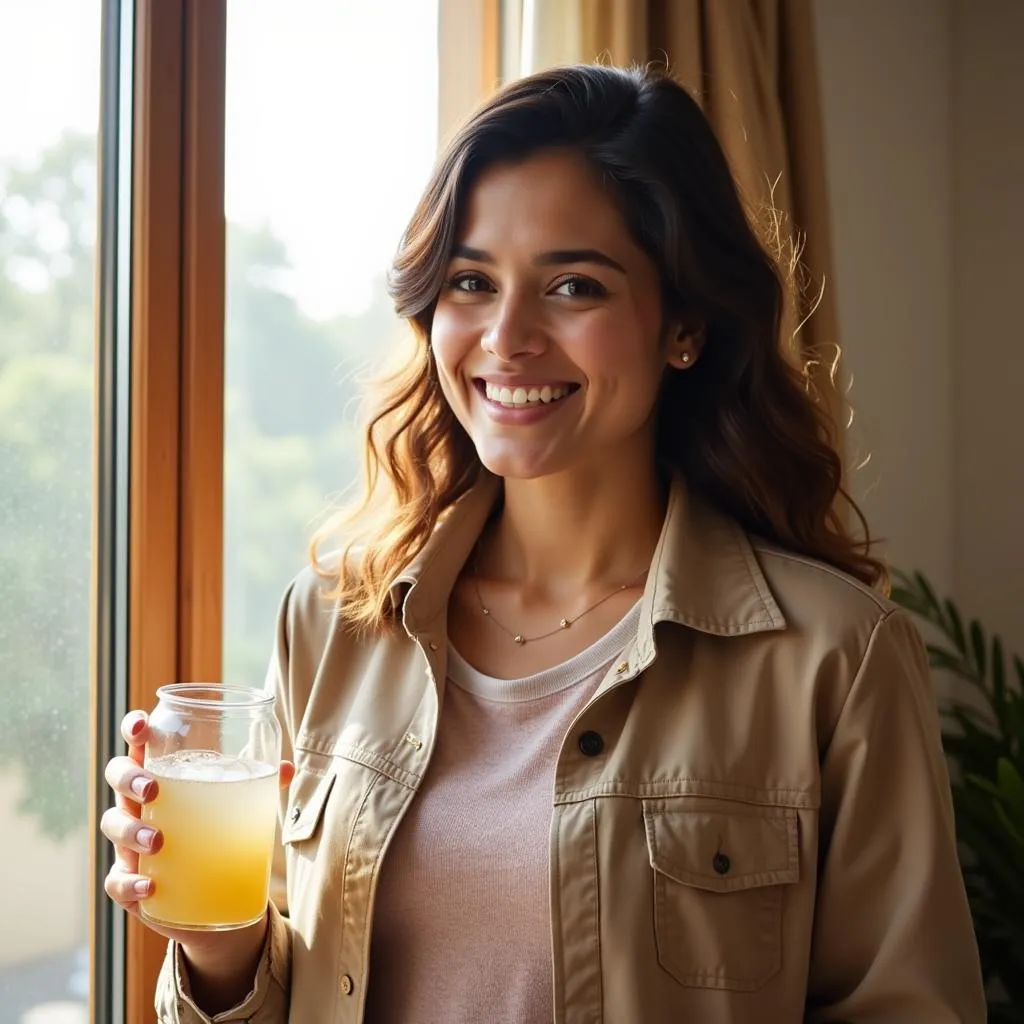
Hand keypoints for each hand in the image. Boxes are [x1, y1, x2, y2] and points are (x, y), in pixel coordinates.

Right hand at [100, 709, 294, 951]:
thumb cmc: (218, 827)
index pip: (140, 742)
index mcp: (164, 772)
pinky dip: (129, 883)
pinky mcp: (130, 879)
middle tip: (152, 790)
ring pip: (113, 825)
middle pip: (118, 776)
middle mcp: (139, 801)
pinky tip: (149, 885)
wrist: (214, 891)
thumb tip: (285, 768)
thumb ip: (261, 783)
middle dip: (129, 780)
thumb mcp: (240, 801)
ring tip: (157, 841)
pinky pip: (116, 880)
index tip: (142, 727)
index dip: (134, 729)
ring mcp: (129, 840)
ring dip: (130, 831)